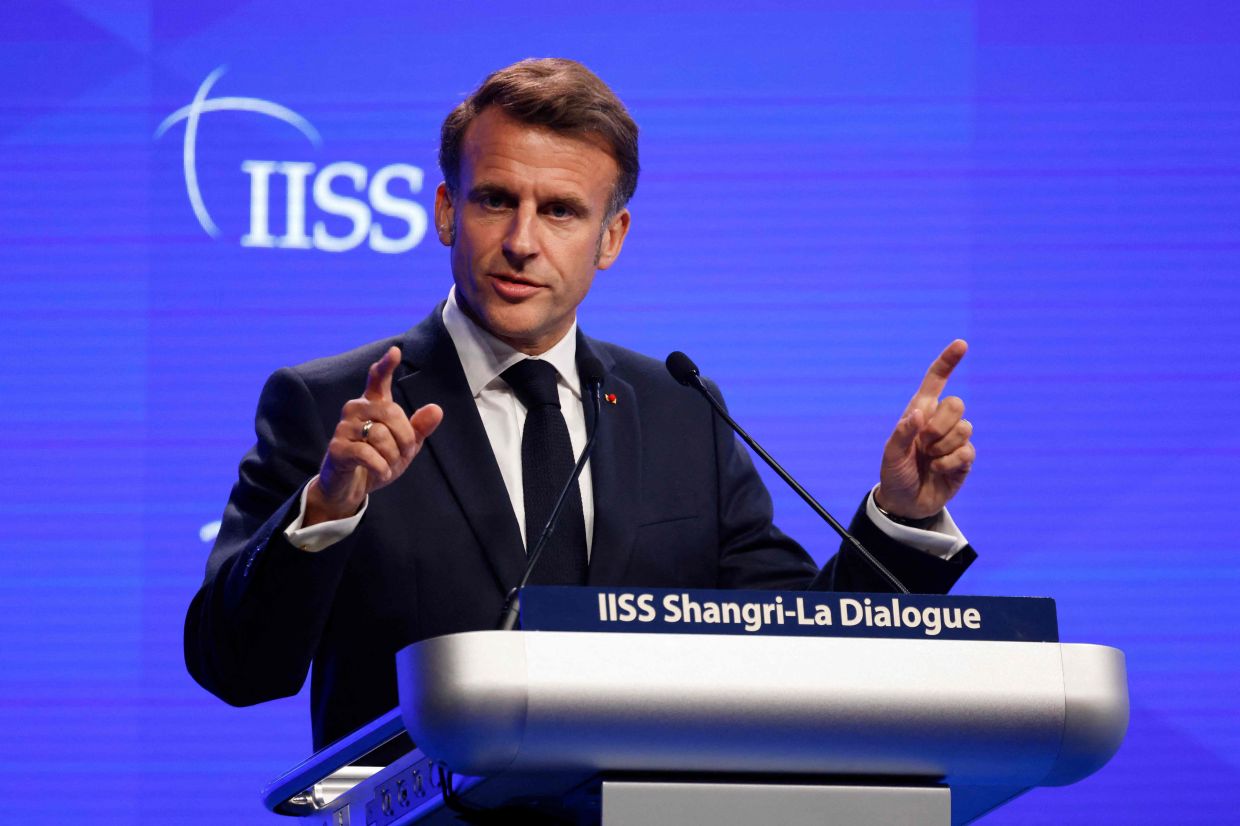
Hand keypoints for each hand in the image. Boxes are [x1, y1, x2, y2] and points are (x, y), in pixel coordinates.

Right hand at [305, 346, 442, 524]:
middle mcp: (356, 409)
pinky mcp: (337, 448)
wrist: (350, 487)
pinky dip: (382, 469)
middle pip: (392, 413)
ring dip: (393, 457)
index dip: (386, 365)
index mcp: (373, 404)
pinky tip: (381, 473)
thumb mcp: (405, 447)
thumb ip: (419, 428)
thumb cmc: (378, 460)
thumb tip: (436, 409)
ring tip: (388, 466)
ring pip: (381, 436)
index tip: (395, 351)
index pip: (378, 379)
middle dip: (405, 438)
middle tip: (404, 454)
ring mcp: (344, 427)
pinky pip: (369, 455)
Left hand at [875, 340, 973, 520]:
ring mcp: (954, 439)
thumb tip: (919, 413)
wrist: (906, 503)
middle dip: (940, 425)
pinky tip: (939, 471)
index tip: (961, 344)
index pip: (936, 381)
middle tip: (924, 444)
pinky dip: (950, 463)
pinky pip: (967, 451)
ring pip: (965, 427)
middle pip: (957, 404)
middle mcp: (939, 421)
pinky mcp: (964, 459)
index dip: (948, 361)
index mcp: (920, 412)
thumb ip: (903, 433)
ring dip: (943, 447)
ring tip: (929, 460)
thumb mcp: (891, 454)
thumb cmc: (895, 473)